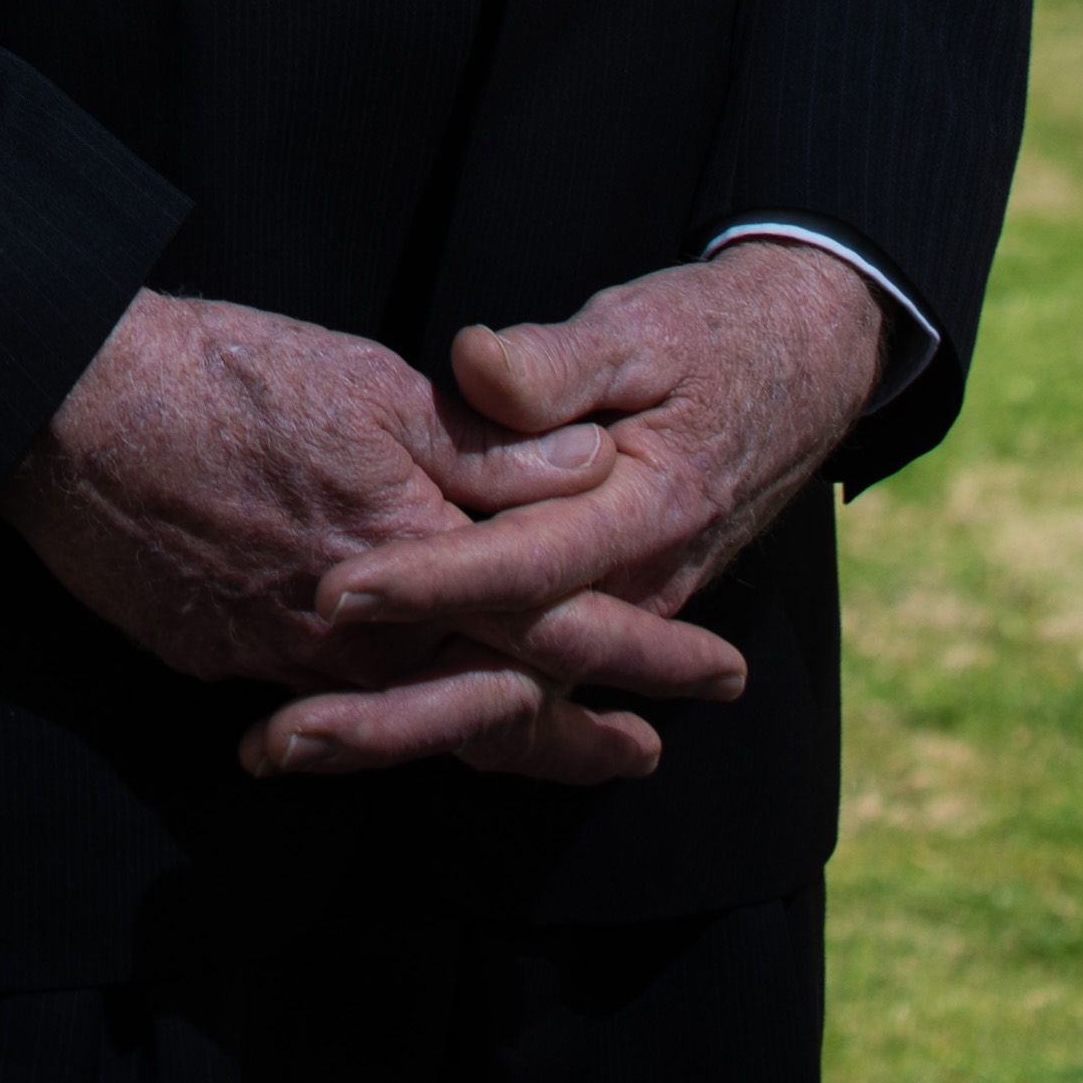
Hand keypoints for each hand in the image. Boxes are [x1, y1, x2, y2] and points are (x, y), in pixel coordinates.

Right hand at [8, 286, 751, 790]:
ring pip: (422, 720)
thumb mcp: (366, 383)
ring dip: (500, 737)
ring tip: (559, 747)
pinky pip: (337, 710)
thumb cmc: (218, 374)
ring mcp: (289, 659)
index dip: (644, 651)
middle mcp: (362, 632)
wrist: (61, 408)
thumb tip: (592, 473)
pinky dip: (396, 724)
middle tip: (653, 752)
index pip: (557, 622)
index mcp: (412, 556)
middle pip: (499, 704)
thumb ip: (483, 444)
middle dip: (585, 734)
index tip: (716, 673)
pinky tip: (410, 713)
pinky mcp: (226, 659)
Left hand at [253, 246, 890, 784]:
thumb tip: (479, 371)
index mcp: (637, 517)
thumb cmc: (709, 342)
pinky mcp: (598, 617)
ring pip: (504, 700)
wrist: (799, 375)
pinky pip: (519, 688)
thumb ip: (558, 363)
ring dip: (399, 729)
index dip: (427, 582)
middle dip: (392, 712)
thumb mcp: (640, 332)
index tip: (337, 591)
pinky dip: (444, 717)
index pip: (518, 566)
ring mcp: (614, 616)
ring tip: (285, 751)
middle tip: (283, 738)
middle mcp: (627, 590)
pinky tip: (354, 726)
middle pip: (503, 673)